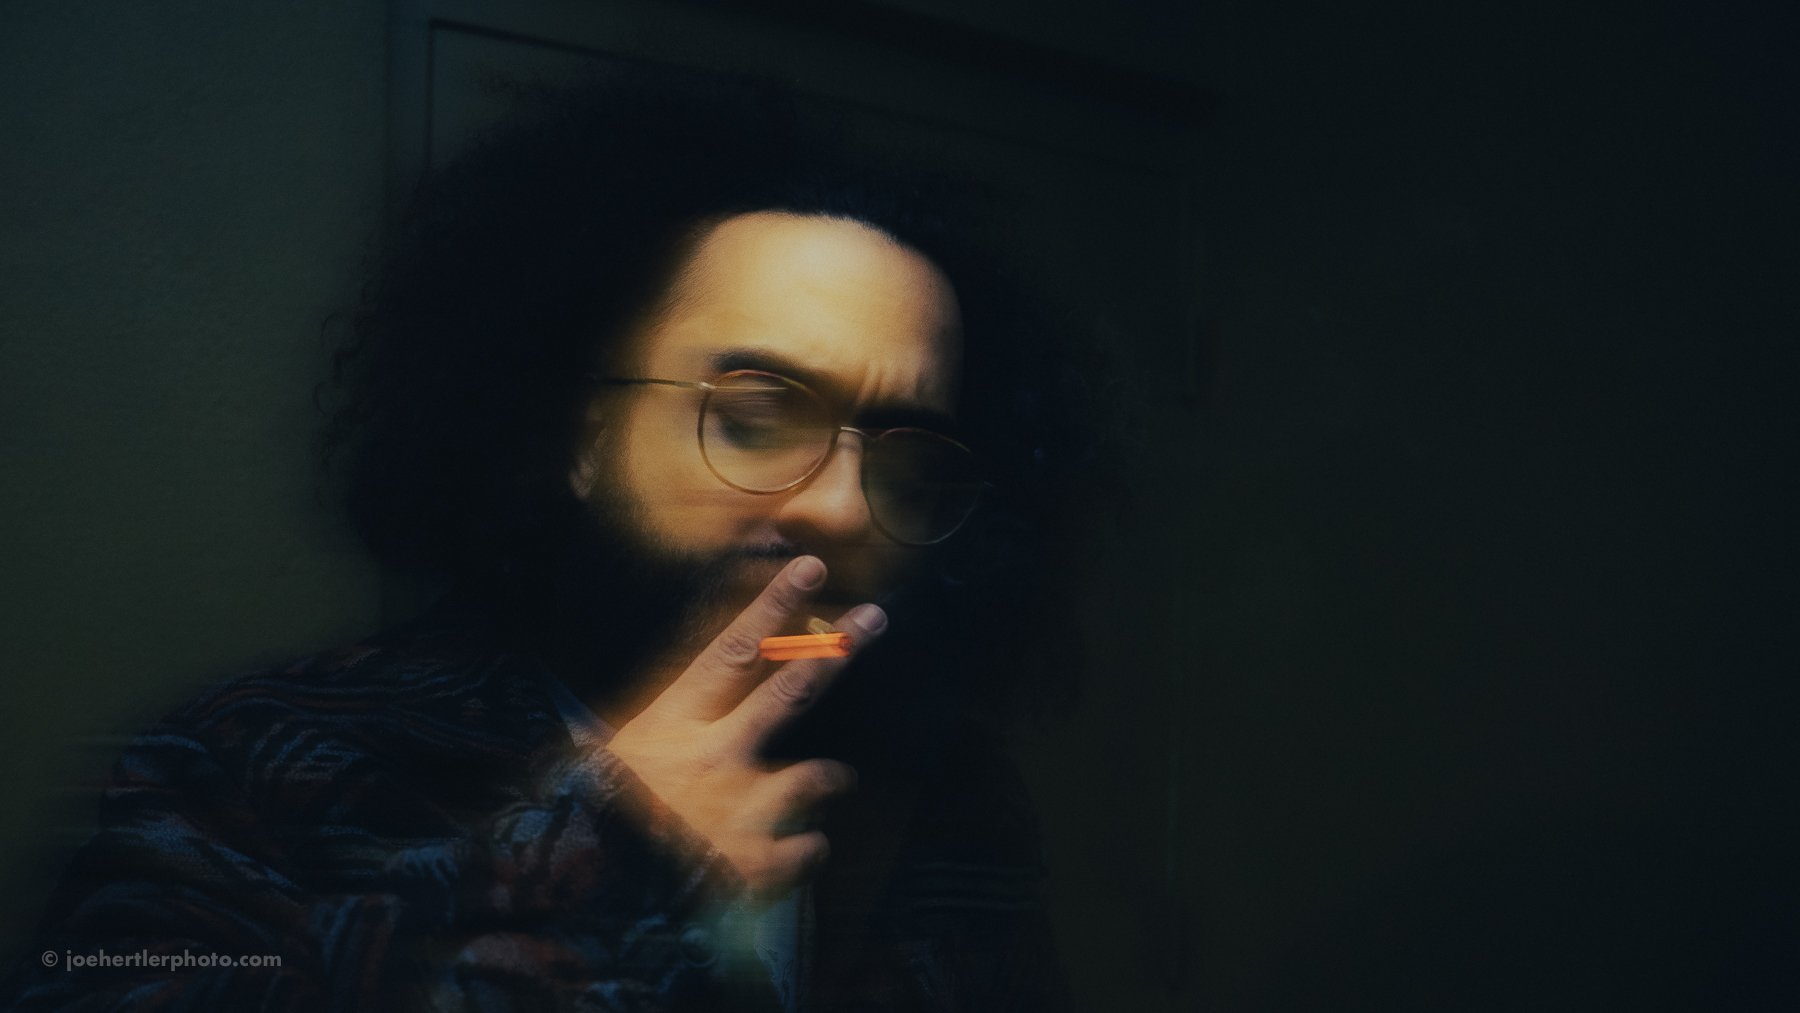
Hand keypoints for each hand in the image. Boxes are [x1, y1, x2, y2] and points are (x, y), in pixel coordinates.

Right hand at [604, 555, 884, 898]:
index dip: (774, 607)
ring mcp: (743, 808)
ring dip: (831, 778)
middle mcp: (715, 756)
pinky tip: (798, 853)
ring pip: (817, 774)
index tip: (812, 568)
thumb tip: (606, 728)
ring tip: (839, 780)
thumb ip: (636, 742)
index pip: (732, 651)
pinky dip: (807, 850)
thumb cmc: (587, 827)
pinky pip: (811, 847)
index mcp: (672, 727)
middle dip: (838, 649)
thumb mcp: (601, 768)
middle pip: (791, 689)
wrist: (588, 900)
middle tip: (875, 618)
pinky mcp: (760, 863)